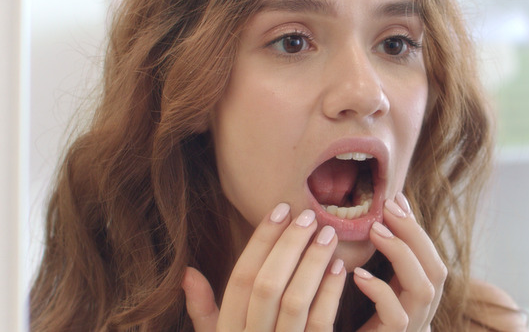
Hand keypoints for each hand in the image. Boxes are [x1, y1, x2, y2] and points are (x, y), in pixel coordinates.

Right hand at [182, 204, 346, 330]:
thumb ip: (205, 312)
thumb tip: (187, 271)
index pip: (241, 278)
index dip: (261, 240)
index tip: (280, 208)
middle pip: (267, 285)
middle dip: (290, 245)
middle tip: (310, 215)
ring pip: (295, 301)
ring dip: (313, 263)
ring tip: (328, 235)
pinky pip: (321, 324)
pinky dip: (332, 293)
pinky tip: (341, 269)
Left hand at [354, 193, 446, 331]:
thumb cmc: (346, 326)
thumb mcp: (363, 291)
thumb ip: (370, 262)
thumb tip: (368, 215)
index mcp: (413, 299)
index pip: (429, 258)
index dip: (416, 227)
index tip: (395, 198)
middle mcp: (419, 315)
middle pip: (436, 270)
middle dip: (415, 234)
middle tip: (388, 208)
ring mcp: (409, 330)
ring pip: (424, 290)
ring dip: (402, 254)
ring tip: (375, 231)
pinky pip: (396, 316)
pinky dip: (380, 291)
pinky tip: (358, 274)